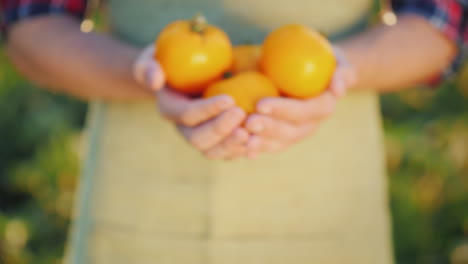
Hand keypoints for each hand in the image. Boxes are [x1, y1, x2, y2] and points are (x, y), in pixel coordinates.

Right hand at [134, 45, 248, 159]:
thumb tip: (156, 79)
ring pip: (214, 152)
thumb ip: (148, 66)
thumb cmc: (171, 60)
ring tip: (251, 134)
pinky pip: (228, 153)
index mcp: (170, 110)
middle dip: (221, 130)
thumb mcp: (153, 56)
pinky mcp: (218, 141)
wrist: (188, 73)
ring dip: (232, 146)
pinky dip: (242, 151)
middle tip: (242, 114)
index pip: (187, 116)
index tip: (230, 99)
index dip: (207, 111)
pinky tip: (257, 145)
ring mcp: (201, 137)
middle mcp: (184, 129)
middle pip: (199, 140)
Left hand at [244, 47, 356, 157]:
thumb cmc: (322, 60)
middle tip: (248, 122)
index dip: (284, 110)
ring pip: (278, 143)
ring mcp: (294, 134)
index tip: (261, 103)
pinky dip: (255, 149)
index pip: (305, 111)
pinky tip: (240, 149)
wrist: (309, 72)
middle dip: (269, 128)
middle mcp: (309, 125)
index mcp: (323, 107)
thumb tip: (337, 87)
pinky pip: (267, 146)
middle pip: (290, 132)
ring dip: (260, 142)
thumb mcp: (338, 59)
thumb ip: (342, 71)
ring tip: (241, 138)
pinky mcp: (279, 137)